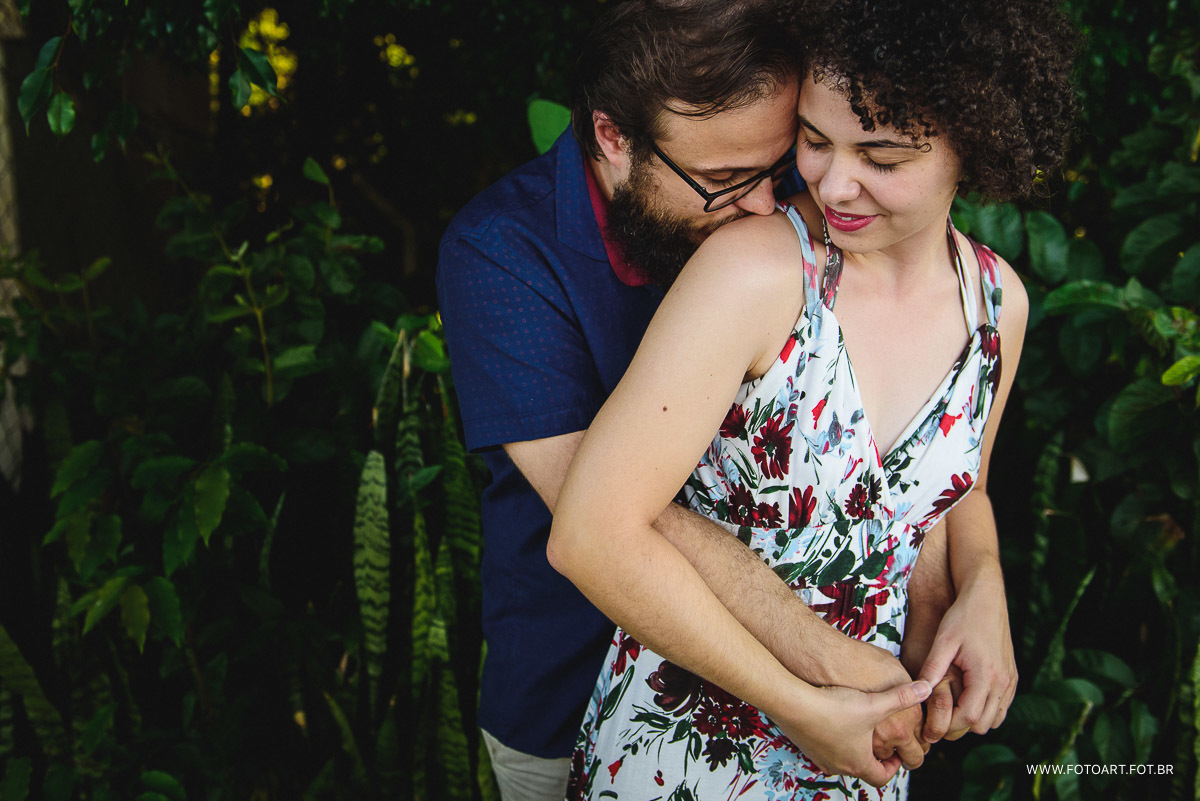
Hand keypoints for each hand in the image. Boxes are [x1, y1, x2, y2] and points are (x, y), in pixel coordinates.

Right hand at [776, 680, 931, 786]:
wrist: (792, 703)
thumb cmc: (833, 707)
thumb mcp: (873, 703)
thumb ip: (902, 697)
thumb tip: (927, 689)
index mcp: (859, 762)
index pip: (882, 777)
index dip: (894, 766)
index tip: (899, 752)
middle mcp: (839, 766)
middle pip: (862, 769)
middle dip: (875, 755)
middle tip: (883, 740)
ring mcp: (819, 757)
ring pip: (842, 759)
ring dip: (853, 747)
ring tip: (859, 727)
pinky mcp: (805, 745)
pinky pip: (825, 748)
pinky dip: (834, 739)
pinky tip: (834, 717)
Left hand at [918, 573, 1015, 739]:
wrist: (987, 597)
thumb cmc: (962, 617)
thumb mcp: (943, 641)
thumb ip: (932, 669)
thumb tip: (919, 693)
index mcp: (985, 675)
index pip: (968, 718)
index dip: (947, 726)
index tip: (930, 725)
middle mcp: (1002, 682)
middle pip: (981, 725)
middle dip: (959, 727)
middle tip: (937, 719)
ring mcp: (1010, 681)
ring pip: (994, 720)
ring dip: (973, 721)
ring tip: (951, 708)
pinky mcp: (1012, 678)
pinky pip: (1001, 708)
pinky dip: (985, 711)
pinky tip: (965, 698)